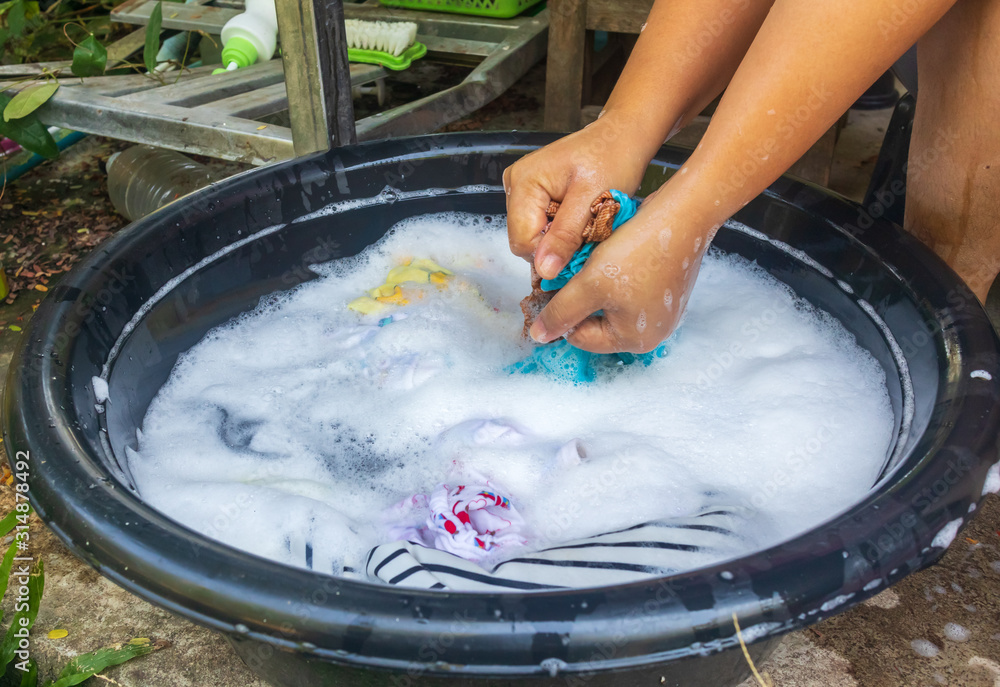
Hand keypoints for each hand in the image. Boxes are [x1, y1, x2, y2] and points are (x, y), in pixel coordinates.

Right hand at [504, 114, 653, 280]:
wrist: (621, 137)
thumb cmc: (612, 158)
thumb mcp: (592, 200)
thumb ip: (565, 236)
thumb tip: (544, 270)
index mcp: (524, 182)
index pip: (522, 241)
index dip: (550, 253)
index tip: (580, 246)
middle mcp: (515, 184)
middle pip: (525, 240)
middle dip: (556, 244)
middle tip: (586, 229)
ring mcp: (522, 189)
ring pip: (534, 236)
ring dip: (561, 238)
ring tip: (583, 219)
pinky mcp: (533, 195)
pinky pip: (541, 226)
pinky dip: (561, 229)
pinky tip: (578, 215)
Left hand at [527, 195, 712, 353]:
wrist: (681, 215)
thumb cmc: (637, 252)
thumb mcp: (589, 285)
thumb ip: (560, 313)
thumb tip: (539, 336)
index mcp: (635, 341)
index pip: (581, 337)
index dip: (562, 312)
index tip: (555, 284)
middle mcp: (651, 331)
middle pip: (596, 321)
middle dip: (580, 297)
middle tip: (574, 270)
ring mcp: (660, 309)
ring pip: (610, 302)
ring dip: (595, 284)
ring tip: (593, 260)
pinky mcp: (663, 287)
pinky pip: (627, 288)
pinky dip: (614, 274)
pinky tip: (612, 255)